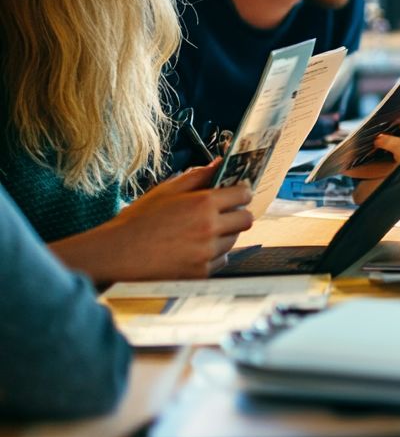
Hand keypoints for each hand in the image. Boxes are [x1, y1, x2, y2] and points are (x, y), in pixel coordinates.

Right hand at [52, 161, 253, 281]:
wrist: (117, 254)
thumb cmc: (138, 220)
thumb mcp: (167, 190)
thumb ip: (198, 175)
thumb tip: (220, 163)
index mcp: (204, 204)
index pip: (243, 195)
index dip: (241, 192)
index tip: (236, 193)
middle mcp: (210, 228)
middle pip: (246, 219)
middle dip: (237, 214)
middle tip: (222, 213)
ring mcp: (207, 253)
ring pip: (233, 240)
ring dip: (223, 234)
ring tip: (198, 232)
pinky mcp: (201, 273)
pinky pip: (220, 260)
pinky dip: (212, 254)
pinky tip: (192, 249)